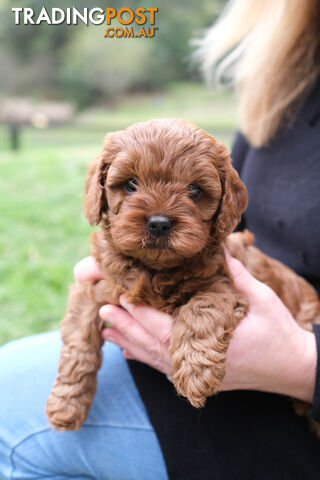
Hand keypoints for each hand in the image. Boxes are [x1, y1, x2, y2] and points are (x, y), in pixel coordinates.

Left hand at [74, 255, 316, 401]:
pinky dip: (146, 358)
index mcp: (214, 344)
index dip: (142, 315)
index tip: (121, 299)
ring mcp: (200, 373)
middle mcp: (201, 363)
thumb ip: (236, 275)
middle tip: (103, 312)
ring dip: (131, 344)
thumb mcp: (262, 299)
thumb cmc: (279, 334)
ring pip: (156, 360)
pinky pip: (166, 369)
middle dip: (127, 328)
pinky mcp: (203, 377)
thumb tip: (218, 248)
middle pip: (154, 346)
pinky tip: (131, 353)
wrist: (294, 368)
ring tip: (107, 332)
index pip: (166, 330)